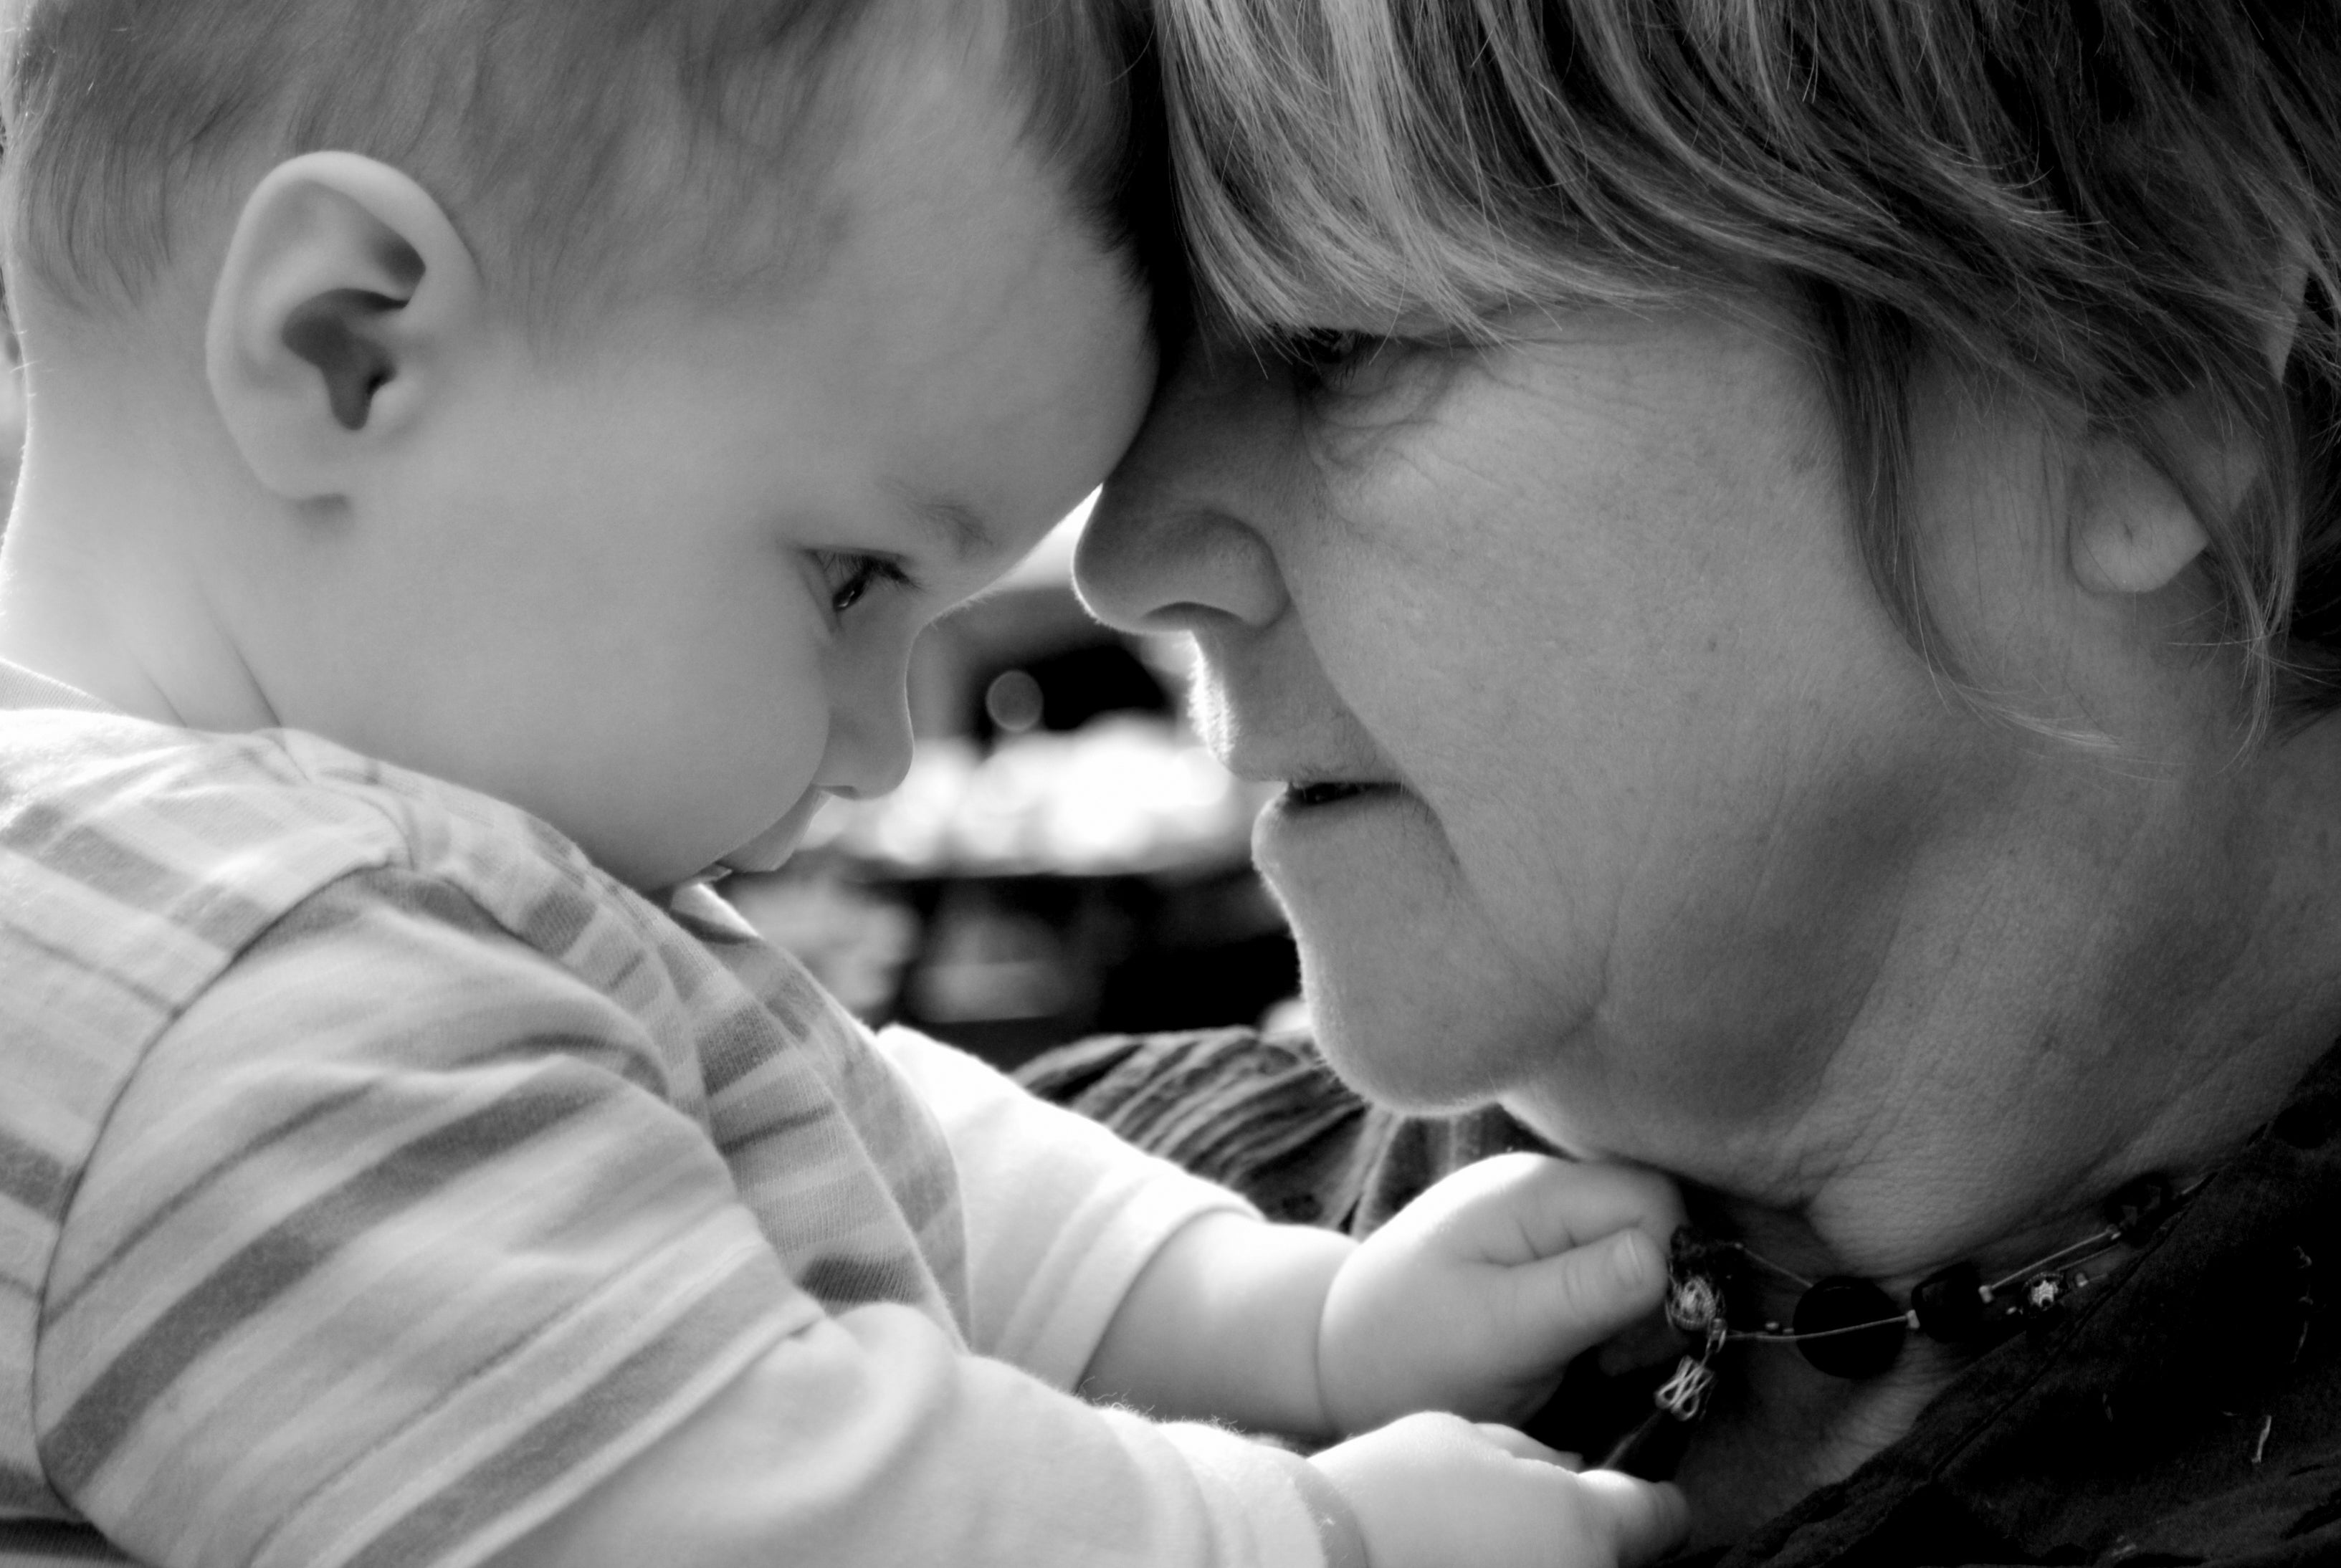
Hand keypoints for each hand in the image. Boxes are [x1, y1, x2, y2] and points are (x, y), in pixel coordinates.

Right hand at [1309, 1412, 1686, 1567]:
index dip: (1650, 1497)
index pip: (1662, 1516)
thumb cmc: (1398, 1488)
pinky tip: (1473, 1553)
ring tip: (1496, 1535)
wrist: (1327, 1551)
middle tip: (1538, 1510)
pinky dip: (1518, 1565)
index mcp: (1586, 1524)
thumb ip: (1532, 1453)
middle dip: (1594, 1531)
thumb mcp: (1468, 1435)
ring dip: (1552, 1554)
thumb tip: (1564, 1467)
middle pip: (1619, 1555)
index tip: (1636, 1493)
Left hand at [1319, 1155, 1682, 1431]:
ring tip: (1587, 1356)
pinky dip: (1607, 1309)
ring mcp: (1536, 1211)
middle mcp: (1539, 1184)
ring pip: (1635, 1243)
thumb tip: (1667, 1254)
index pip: (1654, 1200)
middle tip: (1607, 1356)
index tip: (1628, 1341)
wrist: (1330, 1353)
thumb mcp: (1496, 1333)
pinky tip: (1576, 1346)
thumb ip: (1581, 1292)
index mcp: (1530, 1191)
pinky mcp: (1534, 1245)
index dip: (1668, 1270)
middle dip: (1653, 1291)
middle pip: (1652, 1216)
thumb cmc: (1407, 1350)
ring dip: (1631, 1307)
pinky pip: (1604, 1262)